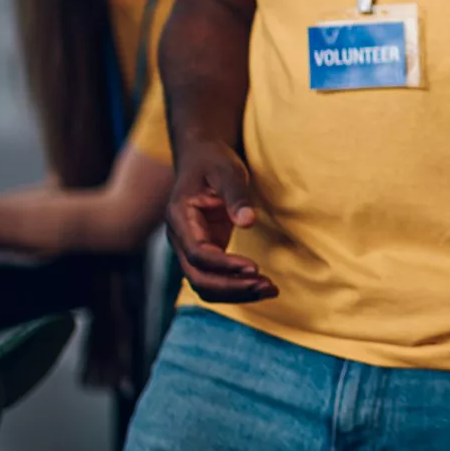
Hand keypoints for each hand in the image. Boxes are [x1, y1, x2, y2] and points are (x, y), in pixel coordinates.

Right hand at [165, 140, 275, 301]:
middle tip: (267, 286)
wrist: (201, 157)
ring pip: (205, 284)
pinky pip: (216, 278)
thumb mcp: (227, 170)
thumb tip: (248, 222)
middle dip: (232, 287)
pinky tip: (261, 285)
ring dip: (235, 293)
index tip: (253, 268)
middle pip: (198, 277)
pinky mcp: (205, 251)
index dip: (224, 264)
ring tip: (270, 290)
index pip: (197, 253)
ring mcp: (190, 248)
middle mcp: (180, 238)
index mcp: (180, 218)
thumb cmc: (213, 161)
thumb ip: (236, 195)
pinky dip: (236, 286)